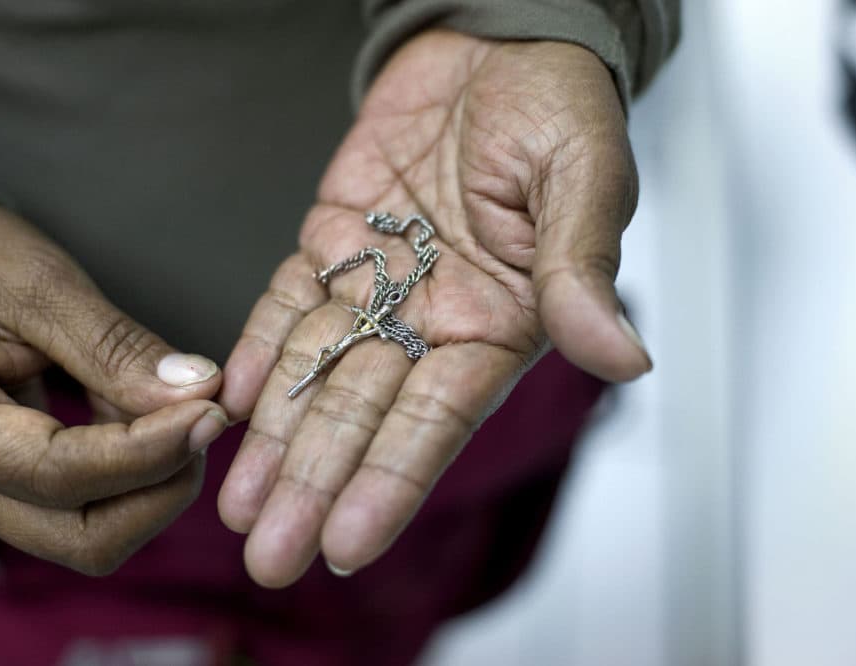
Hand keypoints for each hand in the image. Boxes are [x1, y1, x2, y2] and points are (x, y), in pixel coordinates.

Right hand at [0, 193, 227, 574]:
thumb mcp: (35, 283)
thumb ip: (113, 346)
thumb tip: (197, 393)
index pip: (63, 475)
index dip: (150, 452)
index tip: (213, 411)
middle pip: (85, 538)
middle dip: (161, 489)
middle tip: (206, 417)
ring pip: (95, 533)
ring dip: (156, 483)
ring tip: (185, 407)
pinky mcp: (16, 481)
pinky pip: (91, 503)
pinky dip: (139, 469)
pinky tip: (155, 411)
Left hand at [217, 32, 650, 586]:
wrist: (497, 45)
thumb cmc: (556, 108)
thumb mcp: (584, 181)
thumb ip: (581, 272)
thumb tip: (621, 357)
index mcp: (500, 324)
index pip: (438, 420)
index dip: (391, 481)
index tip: (345, 543)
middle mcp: (433, 321)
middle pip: (363, 415)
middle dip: (314, 484)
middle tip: (267, 555)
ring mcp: (378, 285)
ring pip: (318, 373)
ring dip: (276, 440)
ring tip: (235, 507)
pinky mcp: (333, 243)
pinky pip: (289, 303)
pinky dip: (261, 349)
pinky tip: (234, 401)